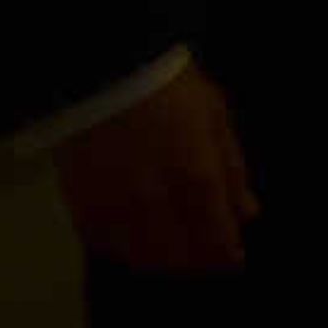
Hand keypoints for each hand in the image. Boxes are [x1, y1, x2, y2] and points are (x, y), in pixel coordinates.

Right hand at [50, 63, 259, 273]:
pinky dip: (124, 248)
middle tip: (204, 252)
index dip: (226, 255)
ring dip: (162, 259)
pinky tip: (135, 237)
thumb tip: (247, 213)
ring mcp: (114, 206)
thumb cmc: (167, 83)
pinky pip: (105, 244)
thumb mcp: (214, 115)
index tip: (232, 256)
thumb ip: (232, 169)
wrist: (102, 66)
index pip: (215, 241)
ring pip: (141, 258)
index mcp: (195, 176)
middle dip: (197, 261)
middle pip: (179, 258)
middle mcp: (154, 201)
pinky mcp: (81, 203)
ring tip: (173, 247)